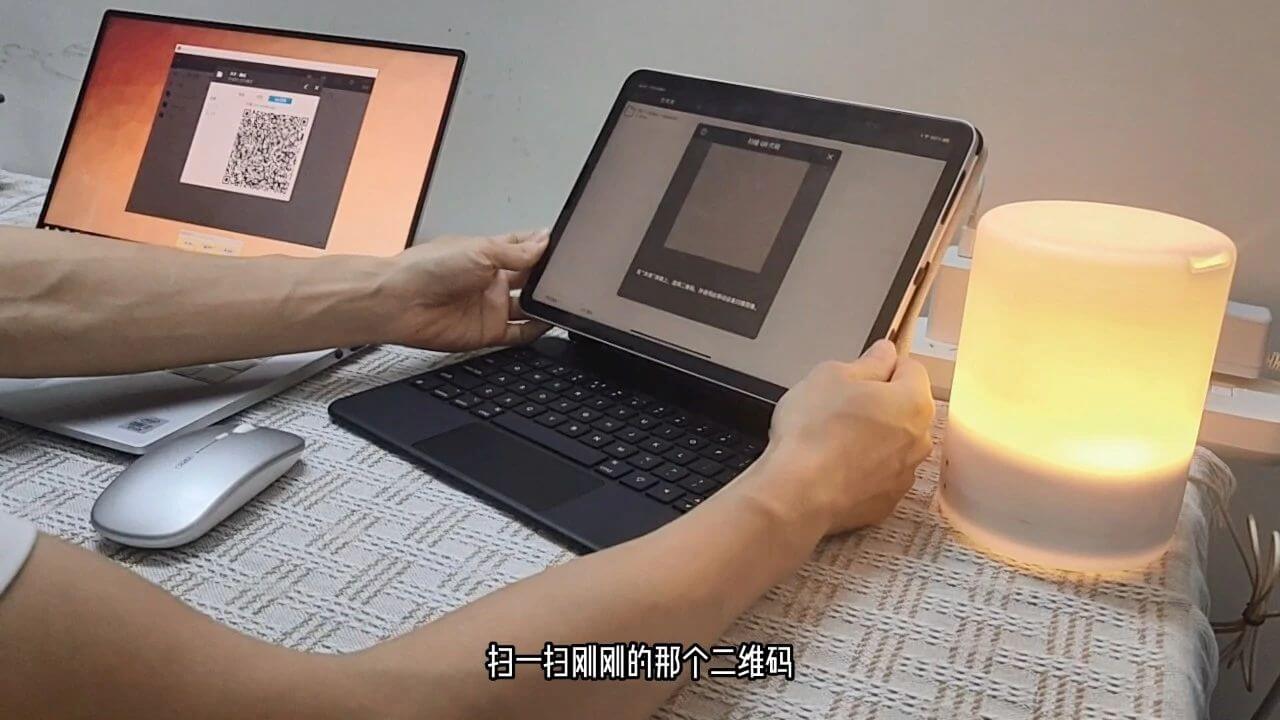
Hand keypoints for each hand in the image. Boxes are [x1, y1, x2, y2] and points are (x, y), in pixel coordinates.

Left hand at [382, 231, 552, 351]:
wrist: (401, 302)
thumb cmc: (427, 269)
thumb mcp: (480, 250)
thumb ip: (517, 251)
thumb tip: (544, 241)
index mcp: (489, 253)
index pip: (524, 247)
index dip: (544, 245)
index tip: (565, 244)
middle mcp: (491, 279)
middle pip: (531, 278)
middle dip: (549, 276)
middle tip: (569, 275)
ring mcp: (490, 306)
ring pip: (529, 306)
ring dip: (546, 303)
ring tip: (565, 299)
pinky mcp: (488, 331)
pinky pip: (520, 334)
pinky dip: (537, 330)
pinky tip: (549, 323)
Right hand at [732, 340, 934, 536]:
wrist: (798, 493)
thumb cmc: (814, 433)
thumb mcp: (831, 375)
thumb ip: (867, 361)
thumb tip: (883, 355)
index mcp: (913, 402)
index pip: (911, 369)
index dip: (882, 366)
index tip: (861, 371)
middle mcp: (919, 439)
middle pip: (905, 408)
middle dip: (879, 403)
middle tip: (840, 404)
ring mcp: (904, 474)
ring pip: (893, 443)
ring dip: (872, 437)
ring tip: (834, 438)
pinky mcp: (886, 501)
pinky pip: (879, 474)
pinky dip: (863, 468)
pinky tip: (834, 465)